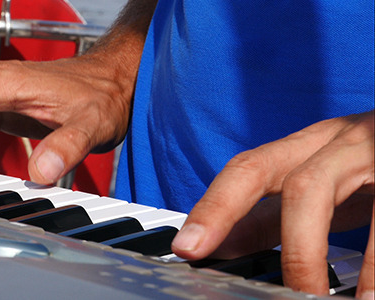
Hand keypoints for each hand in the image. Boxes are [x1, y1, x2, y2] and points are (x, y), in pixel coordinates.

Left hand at [171, 111, 373, 297]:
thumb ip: (270, 215)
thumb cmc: (368, 167)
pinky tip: (372, 294)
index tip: (188, 248)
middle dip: (274, 240)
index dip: (215, 207)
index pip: (247, 170)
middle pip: (289, 182)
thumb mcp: (318, 186)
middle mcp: (337, 142)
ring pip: (327, 193)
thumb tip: (217, 245)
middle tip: (286, 294)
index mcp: (305, 148)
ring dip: (318, 254)